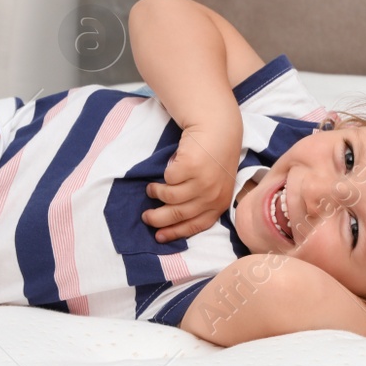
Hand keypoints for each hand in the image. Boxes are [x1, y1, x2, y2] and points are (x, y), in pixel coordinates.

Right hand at [143, 122, 240, 241]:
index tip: (158, 236)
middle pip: (178, 214)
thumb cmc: (214, 158)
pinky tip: (165, 171)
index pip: (195, 226)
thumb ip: (201, 203)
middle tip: (146, 217)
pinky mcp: (191, 166)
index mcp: (219, 203)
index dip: (175, 233)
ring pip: (170, 197)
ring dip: (157, 194)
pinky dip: (164, 176)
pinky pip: (168, 178)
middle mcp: (212, 195)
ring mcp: (203, 181)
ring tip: (151, 189)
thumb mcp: (215, 185)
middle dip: (158, 219)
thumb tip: (174, 222)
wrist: (219, 129)